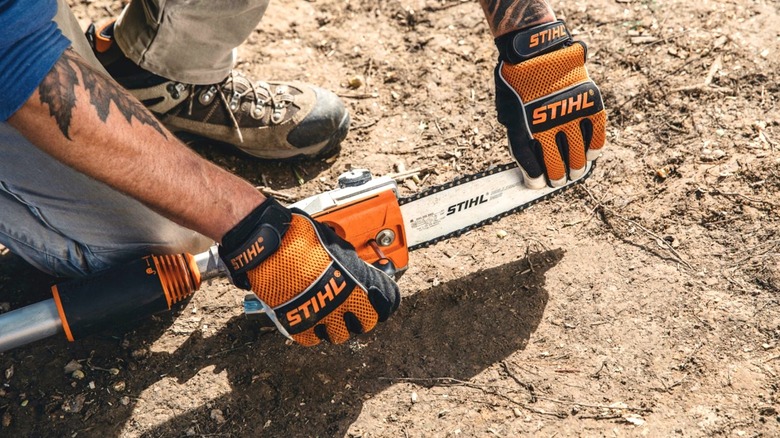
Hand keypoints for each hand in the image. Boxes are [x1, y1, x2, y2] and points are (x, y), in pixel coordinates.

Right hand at [219, 198, 399, 345]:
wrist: (271, 246)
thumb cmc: (302, 239)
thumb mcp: (337, 247)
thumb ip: (351, 265)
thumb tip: (359, 272)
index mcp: (357, 283)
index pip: (385, 305)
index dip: (383, 304)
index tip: (379, 303)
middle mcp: (342, 303)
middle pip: (364, 325)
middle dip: (360, 318)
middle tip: (352, 310)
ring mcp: (321, 316)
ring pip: (339, 336)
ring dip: (336, 326)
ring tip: (328, 314)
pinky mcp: (298, 324)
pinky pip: (311, 339)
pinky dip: (312, 331)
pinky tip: (309, 319)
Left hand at [494, 21, 605, 188]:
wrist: (535, 49)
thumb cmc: (516, 82)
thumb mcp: (506, 109)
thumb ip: (516, 134)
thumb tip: (529, 163)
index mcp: (522, 125)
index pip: (529, 161)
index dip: (534, 177)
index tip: (537, 185)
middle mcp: (546, 123)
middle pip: (555, 161)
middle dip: (557, 176)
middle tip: (559, 182)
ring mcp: (569, 113)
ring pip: (576, 152)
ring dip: (576, 168)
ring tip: (575, 174)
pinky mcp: (588, 102)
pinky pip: (594, 132)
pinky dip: (594, 146)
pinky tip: (591, 155)